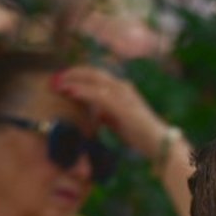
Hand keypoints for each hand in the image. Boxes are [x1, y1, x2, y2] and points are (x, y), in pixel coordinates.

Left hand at [53, 64, 172, 160]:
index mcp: (122, 89)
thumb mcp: (120, 121)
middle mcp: (122, 87)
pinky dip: (82, 91)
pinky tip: (70, 91)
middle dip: (74, 73)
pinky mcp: (121, 106)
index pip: (98, 76)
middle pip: (93, 72)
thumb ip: (108, 114)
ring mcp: (122, 95)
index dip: (80, 75)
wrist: (158, 143)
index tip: (64, 79)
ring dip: (74, 78)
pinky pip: (97, 94)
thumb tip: (97, 113)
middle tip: (57, 78)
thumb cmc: (140, 134)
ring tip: (58, 82)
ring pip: (94, 79)